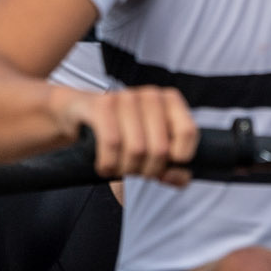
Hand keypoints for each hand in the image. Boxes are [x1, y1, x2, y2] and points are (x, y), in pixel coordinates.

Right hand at [65, 86, 196, 186]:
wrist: (82, 116)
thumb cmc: (124, 136)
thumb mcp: (154, 154)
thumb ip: (175, 171)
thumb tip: (172, 176)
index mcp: (170, 101)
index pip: (188, 132)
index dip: (179, 159)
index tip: (165, 166)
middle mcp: (150, 95)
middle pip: (160, 148)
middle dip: (147, 170)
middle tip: (135, 170)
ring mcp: (125, 97)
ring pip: (136, 149)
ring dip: (125, 170)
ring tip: (119, 169)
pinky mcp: (101, 105)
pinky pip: (112, 143)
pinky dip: (109, 164)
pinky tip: (105, 167)